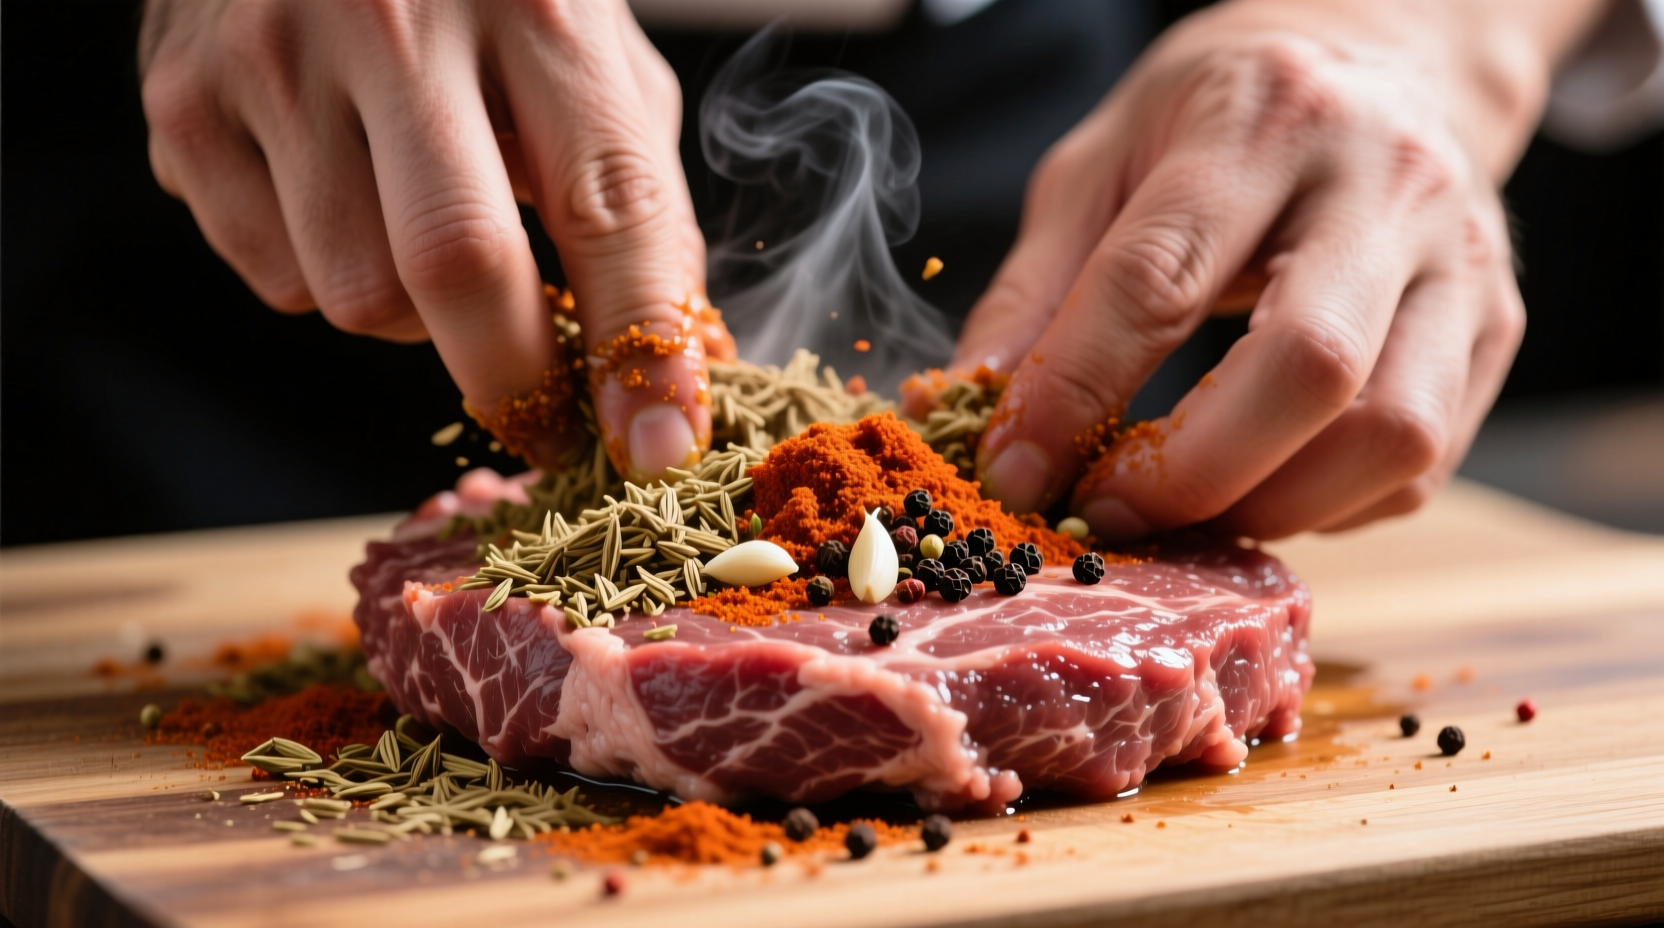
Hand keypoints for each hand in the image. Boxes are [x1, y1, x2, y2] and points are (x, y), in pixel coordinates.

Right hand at [140, 0, 727, 479]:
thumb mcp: (592, 54)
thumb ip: (636, 195)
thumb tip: (672, 366)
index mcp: (536, 3)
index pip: (607, 205)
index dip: (640, 346)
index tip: (659, 445)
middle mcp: (395, 21)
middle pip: (459, 268)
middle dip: (517, 381)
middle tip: (549, 423)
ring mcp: (274, 59)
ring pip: (359, 297)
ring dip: (417, 317)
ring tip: (424, 233)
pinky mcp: (183, 104)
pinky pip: (278, 278)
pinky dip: (331, 275)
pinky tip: (342, 197)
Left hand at [954, 0, 1602, 539]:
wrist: (1387, 64)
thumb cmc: (1222, 118)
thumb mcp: (1103, 162)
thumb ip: (1036, 286)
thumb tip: (971, 407)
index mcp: (1261, 122)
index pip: (1161, 278)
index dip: (1075, 392)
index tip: (1013, 471)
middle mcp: (1384, 185)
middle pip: (1307, 368)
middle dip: (1188, 475)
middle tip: (1106, 512)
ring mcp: (1461, 262)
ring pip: (1392, 435)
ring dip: (1268, 509)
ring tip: (1183, 514)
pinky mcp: (1496, 330)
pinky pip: (1421, 465)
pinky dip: (1327, 507)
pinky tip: (1260, 483)